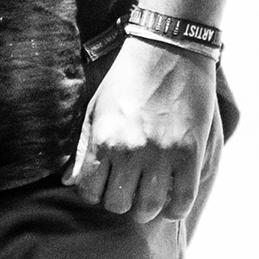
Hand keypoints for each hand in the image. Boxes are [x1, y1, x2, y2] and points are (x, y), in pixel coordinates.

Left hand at [68, 37, 220, 222]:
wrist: (170, 49)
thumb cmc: (128, 78)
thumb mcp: (96, 109)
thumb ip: (82, 148)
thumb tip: (68, 182)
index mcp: (103, 140)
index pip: (89, 192)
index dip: (96, 193)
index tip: (106, 184)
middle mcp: (130, 150)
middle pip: (117, 204)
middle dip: (121, 201)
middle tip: (129, 189)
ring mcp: (162, 153)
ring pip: (148, 208)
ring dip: (147, 208)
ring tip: (149, 196)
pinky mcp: (191, 153)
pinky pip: (182, 200)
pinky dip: (175, 209)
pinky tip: (172, 202)